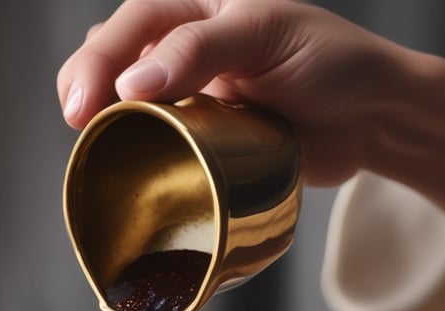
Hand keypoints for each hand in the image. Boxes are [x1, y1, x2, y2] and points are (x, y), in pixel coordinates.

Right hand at [58, 0, 444, 210]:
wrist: (368, 121)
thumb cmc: (329, 60)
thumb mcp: (266, 32)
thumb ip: (200, 48)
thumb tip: (130, 84)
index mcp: (199, 6)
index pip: (132, 22)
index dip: (101, 61)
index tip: (87, 106)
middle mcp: (184, 47)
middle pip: (112, 56)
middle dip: (85, 85)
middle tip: (77, 124)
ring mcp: (188, 94)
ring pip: (122, 99)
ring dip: (98, 118)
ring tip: (84, 139)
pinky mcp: (197, 137)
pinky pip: (151, 141)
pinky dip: (129, 151)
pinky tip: (116, 160)